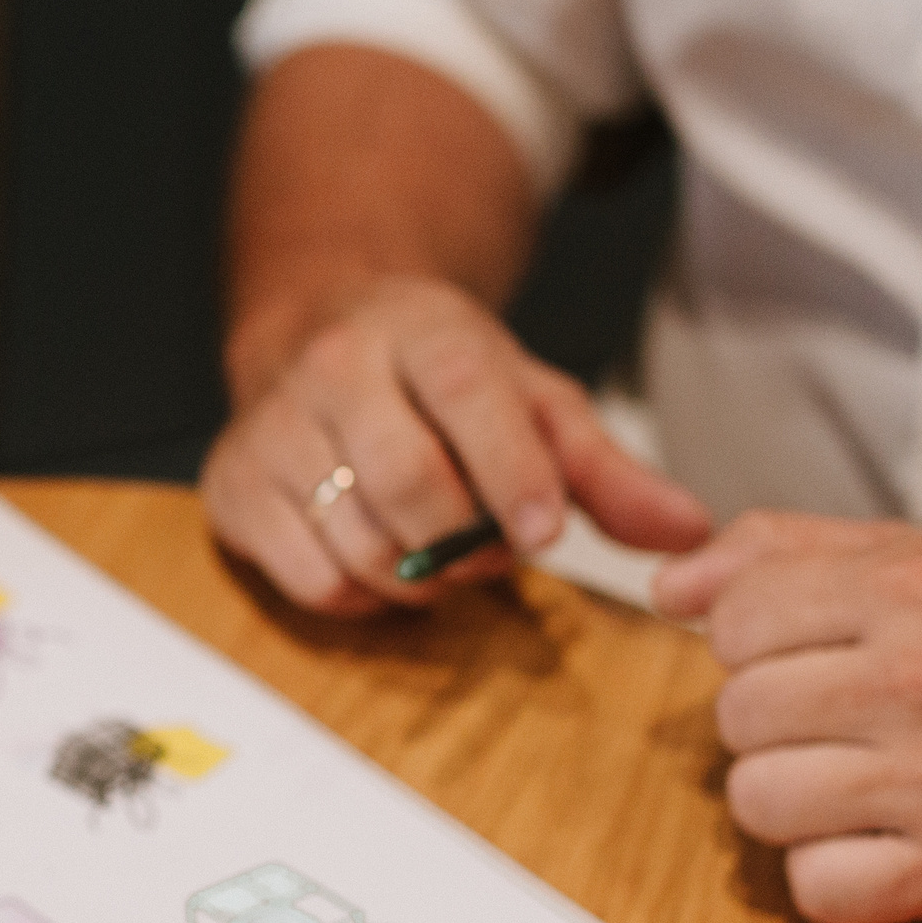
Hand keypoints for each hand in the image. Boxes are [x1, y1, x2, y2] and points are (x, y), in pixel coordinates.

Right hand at [201, 278, 711, 612]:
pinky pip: (308, 579)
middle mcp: (333, 367)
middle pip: (407, 482)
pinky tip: (376, 561)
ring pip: (356, 540)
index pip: (464, 393)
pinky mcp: (231, 486)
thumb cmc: (439, 379)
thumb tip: (689, 531)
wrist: (317, 331)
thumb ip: (607, 470)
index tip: (544, 534)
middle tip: (491, 554)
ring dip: (416, 577)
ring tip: (438, 555)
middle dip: (465, 543)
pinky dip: (358, 594)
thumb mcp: (530, 399)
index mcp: (419, 329)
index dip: (509, 472)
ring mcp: (272, 427)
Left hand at [652, 511, 921, 922]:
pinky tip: (882, 844)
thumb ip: (779, 552)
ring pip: (759, 800)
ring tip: (857, 785)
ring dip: (792, 804)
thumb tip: (669, 584)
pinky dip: (836, 877)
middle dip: (770, 726)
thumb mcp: (913, 562)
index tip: (807, 657)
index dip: (751, 644)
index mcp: (917, 587)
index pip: (735, 617)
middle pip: (738, 713)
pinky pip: (816, 887)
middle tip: (838, 728)